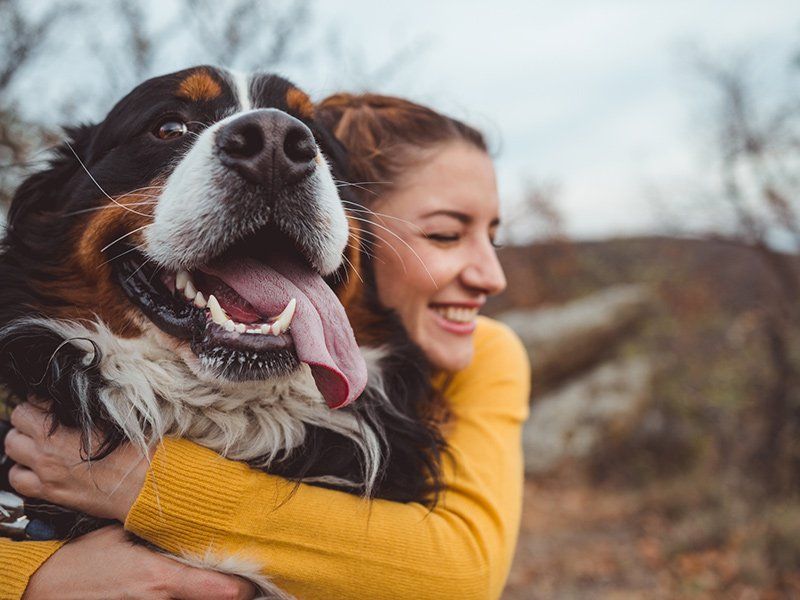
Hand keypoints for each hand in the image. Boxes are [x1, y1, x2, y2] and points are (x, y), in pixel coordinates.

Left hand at [5, 402, 147, 521]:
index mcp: (60, 429)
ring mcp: (46, 472)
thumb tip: (77, 398)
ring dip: (22, 442)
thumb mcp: (114, 418)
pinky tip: (36, 466)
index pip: (32, 402)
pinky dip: (22, 471)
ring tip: (38, 441)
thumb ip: (88, 408)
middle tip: (44, 419)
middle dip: (28, 417)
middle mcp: (47, 450)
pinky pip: (17, 480)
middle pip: (17, 421)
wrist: (143, 485)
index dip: (43, 400)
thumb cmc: (134, 450)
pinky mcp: (50, 492)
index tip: (53, 403)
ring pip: (12, 449)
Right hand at [24, 525, 255, 599]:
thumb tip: (189, 516)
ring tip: (225, 583)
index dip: (244, 586)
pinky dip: (189, 598)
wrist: (45, 590)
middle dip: (230, 591)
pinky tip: (197, 588)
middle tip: (245, 578)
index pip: (222, 591)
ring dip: (209, 594)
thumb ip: (159, 531)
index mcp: (161, 578)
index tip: (256, 576)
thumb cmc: (83, 560)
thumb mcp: (123, 535)